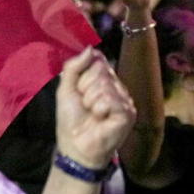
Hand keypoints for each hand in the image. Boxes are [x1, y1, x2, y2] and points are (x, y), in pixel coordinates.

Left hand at [55, 48, 134, 169]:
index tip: (78, 91)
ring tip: (93, 115)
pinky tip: (101, 120)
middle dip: (85, 88)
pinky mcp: (128, 113)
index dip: (83, 75)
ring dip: (91, 101)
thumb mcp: (65, 89)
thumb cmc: (70, 120)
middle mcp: (116, 87)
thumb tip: (91, 48)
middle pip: (100, 70)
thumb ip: (73, 67)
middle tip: (85, 106)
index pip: (97, 60)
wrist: (75, 146)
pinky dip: (100, 109)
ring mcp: (124, 99)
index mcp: (103, 80)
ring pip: (105, 84)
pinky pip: (110, 99)